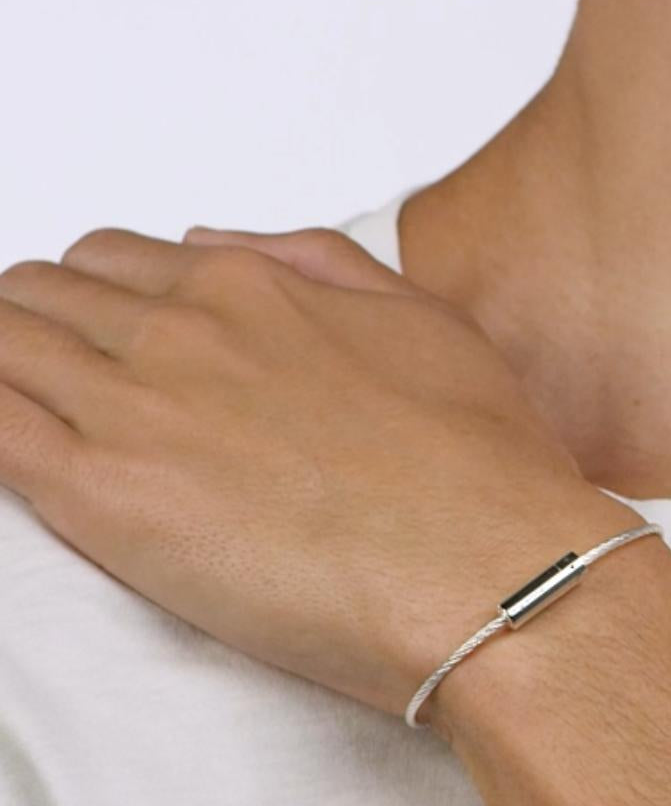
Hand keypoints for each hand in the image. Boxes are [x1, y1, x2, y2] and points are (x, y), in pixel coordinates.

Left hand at [0, 224, 641, 731]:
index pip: (111, 261)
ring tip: (18, 404)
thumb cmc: (472, 455)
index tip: (94, 334)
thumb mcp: (419, 316)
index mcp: (249, 288)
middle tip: (50, 373)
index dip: (92, 296)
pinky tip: (3, 434)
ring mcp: (137, 409)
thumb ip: (312, 260)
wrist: (486, 562)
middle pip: (40, 296)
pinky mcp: (105, 498)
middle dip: (32, 322)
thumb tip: (215, 243)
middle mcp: (182, 331)